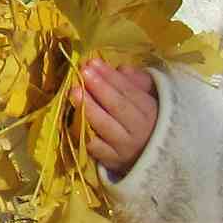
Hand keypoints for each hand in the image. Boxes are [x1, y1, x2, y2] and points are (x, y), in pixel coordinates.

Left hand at [75, 57, 158, 176]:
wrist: (151, 158)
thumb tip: (123, 69)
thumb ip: (137, 84)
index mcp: (150, 111)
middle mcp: (139, 129)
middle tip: (83, 72)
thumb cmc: (145, 122)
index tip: (93, 62)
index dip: (110, 76)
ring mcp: (124, 146)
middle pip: (118, 106)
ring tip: (73, 92)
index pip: (129, 91)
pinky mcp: (110, 160)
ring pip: (104, 126)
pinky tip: (72, 119)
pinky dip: (83, 132)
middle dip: (99, 87)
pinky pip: (94, 146)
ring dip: (88, 108)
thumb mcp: (148, 100)